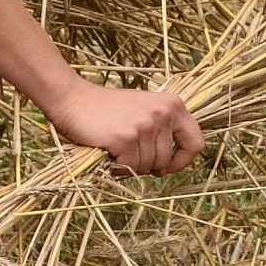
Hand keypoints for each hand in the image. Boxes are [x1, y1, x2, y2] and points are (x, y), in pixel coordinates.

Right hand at [46, 81, 203, 174]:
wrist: (71, 98)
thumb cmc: (104, 108)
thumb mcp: (143, 110)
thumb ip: (161, 130)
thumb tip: (168, 167)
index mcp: (173, 104)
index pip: (195, 143)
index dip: (181, 161)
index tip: (167, 167)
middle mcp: (163, 113)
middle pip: (165, 160)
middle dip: (146, 165)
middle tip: (127, 156)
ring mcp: (145, 125)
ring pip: (146, 166)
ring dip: (129, 164)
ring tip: (114, 149)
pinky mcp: (126, 138)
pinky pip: (128, 167)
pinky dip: (116, 165)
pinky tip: (106, 151)